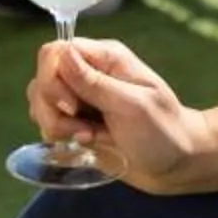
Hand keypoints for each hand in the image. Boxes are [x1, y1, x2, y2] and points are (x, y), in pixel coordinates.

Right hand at [27, 38, 214, 195]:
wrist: (177, 165)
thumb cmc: (164, 132)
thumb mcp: (133, 106)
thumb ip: (95, 83)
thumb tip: (62, 54)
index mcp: (104, 58)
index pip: (55, 52)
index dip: (53, 79)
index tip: (73, 106)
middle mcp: (87, 73)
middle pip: (42, 79)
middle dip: (53, 109)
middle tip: (84, 129)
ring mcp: (80, 98)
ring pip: (40, 101)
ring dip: (56, 125)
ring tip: (88, 137)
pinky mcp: (76, 122)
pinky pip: (47, 122)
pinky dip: (59, 136)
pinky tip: (86, 143)